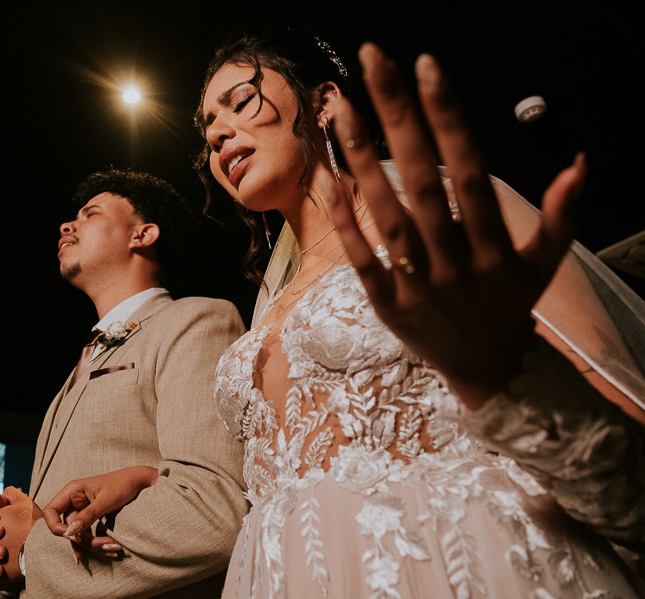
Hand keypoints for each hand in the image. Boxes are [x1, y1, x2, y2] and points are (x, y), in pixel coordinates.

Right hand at [42, 466, 157, 561]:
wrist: (139, 482)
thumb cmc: (122, 484)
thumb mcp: (106, 501)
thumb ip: (87, 516)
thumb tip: (70, 532)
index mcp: (72, 490)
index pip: (51, 512)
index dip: (56, 527)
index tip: (73, 536)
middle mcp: (74, 500)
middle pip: (67, 528)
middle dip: (83, 540)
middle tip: (105, 545)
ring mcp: (82, 509)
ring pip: (78, 534)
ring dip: (93, 544)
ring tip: (113, 548)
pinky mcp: (91, 517)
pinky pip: (87, 533)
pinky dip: (97, 542)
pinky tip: (108, 549)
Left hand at [328, 43, 585, 408]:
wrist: (488, 375)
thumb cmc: (511, 308)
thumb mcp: (544, 265)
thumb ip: (561, 217)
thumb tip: (579, 163)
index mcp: (494, 246)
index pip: (469, 170)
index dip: (448, 118)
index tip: (427, 67)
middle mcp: (454, 261)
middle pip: (421, 180)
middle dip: (398, 116)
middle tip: (374, 58)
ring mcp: (416, 284)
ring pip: (385, 214)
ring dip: (359, 159)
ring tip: (340, 106)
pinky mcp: (386, 305)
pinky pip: (360, 258)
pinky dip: (344, 220)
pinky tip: (327, 177)